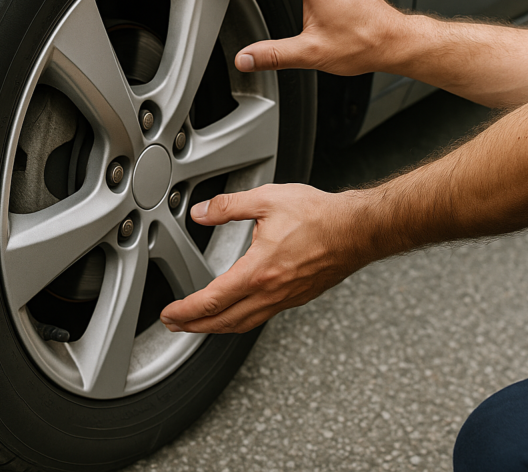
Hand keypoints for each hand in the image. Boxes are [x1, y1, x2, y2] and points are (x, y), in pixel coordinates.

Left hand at [159, 184, 373, 333]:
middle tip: (175, 325)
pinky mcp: (298, 297)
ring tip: (199, 324)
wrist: (358, 230)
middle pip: (224, 321)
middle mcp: (271, 292)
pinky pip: (262, 316)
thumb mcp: (267, 199)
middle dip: (194, 327)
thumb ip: (229, 206)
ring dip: (216, 327)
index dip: (185, 311)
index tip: (169, 313)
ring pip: (243, 323)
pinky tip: (237, 311)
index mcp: (259, 271)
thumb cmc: (320, 216)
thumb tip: (201, 212)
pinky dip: (241, 320)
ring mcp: (286, 299)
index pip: (211, 301)